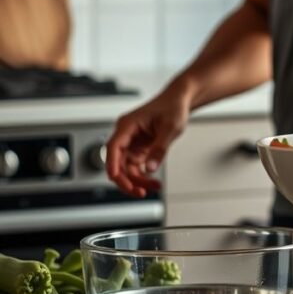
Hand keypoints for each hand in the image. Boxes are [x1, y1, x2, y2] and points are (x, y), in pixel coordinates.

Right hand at [106, 82, 191, 196]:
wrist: (179, 100)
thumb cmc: (173, 107)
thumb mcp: (170, 128)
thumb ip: (159, 149)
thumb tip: (150, 169)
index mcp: (127, 125)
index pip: (113, 147)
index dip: (112, 164)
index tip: (115, 178)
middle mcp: (126, 135)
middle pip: (117, 162)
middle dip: (127, 180)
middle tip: (139, 192)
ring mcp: (131, 143)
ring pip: (126, 168)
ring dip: (138, 180)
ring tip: (155, 187)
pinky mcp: (138, 148)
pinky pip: (135, 167)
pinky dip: (143, 176)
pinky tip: (153, 182)